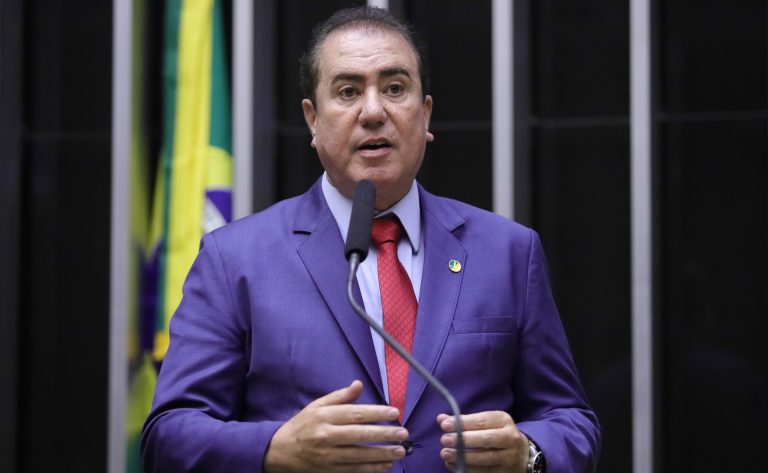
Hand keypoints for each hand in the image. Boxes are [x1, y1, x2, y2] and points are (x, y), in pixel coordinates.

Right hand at [264, 380, 408, 472]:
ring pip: (359, 455)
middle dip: (384, 434)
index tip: (395, 412)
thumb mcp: (316, 406)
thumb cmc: (302, 425)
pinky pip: (354, 470)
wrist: (279, 452)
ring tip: (400, 451)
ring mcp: (327, 455)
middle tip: (403, 433)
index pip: (355, 413)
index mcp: (324, 416)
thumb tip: (358, 384)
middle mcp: (326, 435)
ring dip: (382, 453)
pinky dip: (371, 468)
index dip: (377, 413)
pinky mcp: (329, 470)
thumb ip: (339, 397)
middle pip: (360, 434)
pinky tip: (385, 465)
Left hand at [437, 411, 528, 472]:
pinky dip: (468, 469)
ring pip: (486, 458)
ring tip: (446, 453)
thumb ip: (464, 421)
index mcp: (503, 420)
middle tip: (444, 440)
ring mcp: (509, 456)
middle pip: (486, 439)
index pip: (482, 421)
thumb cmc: (497, 433)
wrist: (521, 453)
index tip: (445, 425)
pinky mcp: (505, 472)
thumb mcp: (485, 422)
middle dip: (463, 440)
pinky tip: (453, 464)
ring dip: (463, 457)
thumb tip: (441, 419)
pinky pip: (485, 471)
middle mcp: (510, 437)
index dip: (463, 423)